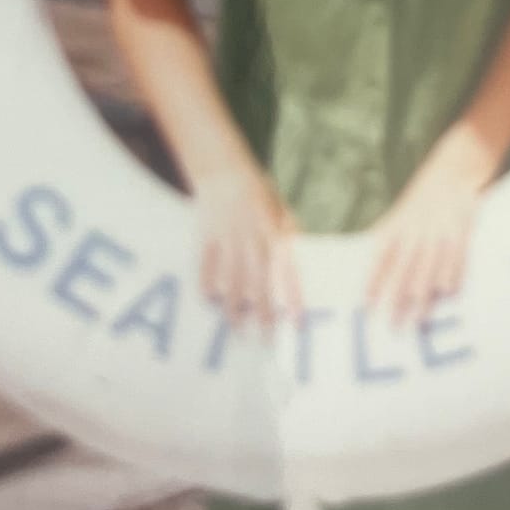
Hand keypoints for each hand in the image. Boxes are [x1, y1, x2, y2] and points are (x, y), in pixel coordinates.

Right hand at [195, 158, 300, 324]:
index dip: (293, 297)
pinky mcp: (207, 235)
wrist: (223, 169)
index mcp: (274, 231)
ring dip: (234, 305)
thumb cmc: (258, 192)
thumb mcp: (281, 210)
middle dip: (263, 312)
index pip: (287, 270)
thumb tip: (303, 263)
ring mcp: (228, 236)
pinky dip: (207, 282)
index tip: (296, 322)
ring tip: (237, 328)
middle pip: (259, 281)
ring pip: (231, 277)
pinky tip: (209, 301)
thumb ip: (290, 235)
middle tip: (265, 339)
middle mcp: (252, 237)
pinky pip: (206, 263)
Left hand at [365, 136, 487, 328]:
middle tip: (392, 325)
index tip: (367, 304)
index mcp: (399, 226)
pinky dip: (453, 275)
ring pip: (430, 269)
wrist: (454, 169)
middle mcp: (417, 231)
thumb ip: (385, 238)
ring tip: (418, 322)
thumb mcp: (400, 214)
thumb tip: (363, 264)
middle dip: (397, 299)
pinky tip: (447, 294)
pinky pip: (457, 257)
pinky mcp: (462, 230)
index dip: (374, 281)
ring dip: (424, 297)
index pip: (381, 257)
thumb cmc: (423, 198)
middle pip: (405, 270)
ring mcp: (440, 231)